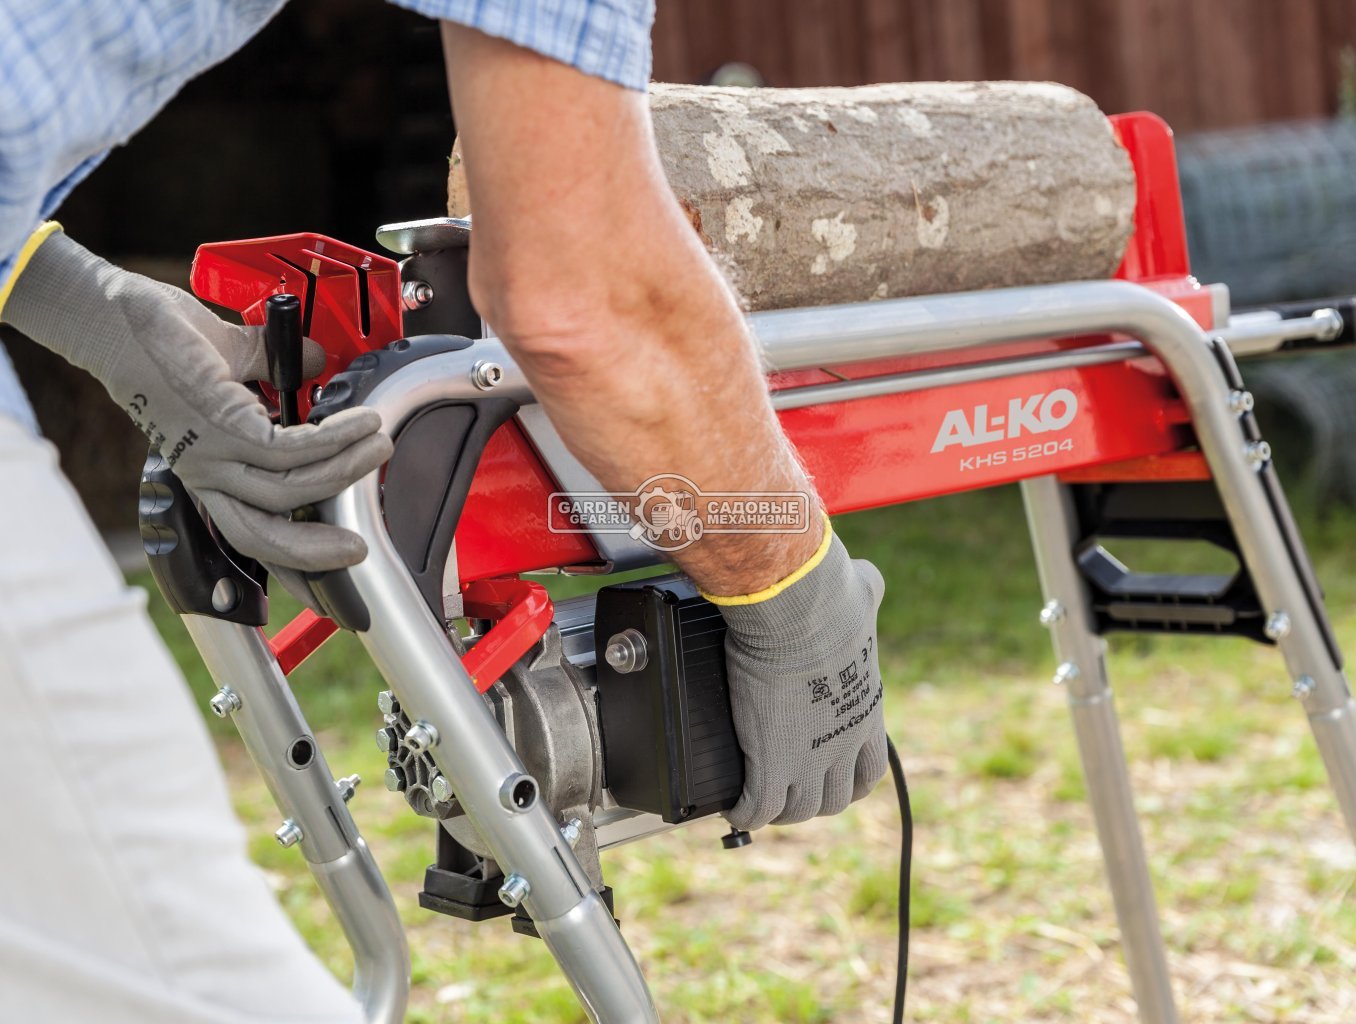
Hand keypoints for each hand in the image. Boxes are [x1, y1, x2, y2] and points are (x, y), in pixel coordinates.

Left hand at [3, 230, 391, 573]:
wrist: (116, 315)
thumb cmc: (158, 337)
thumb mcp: (228, 361)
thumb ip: (273, 365)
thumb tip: (316, 361)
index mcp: (209, 467)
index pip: (249, 530)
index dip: (290, 563)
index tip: (328, 577)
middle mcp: (207, 472)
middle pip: (261, 537)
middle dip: (315, 554)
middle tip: (358, 550)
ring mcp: (212, 455)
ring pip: (289, 492)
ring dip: (345, 471)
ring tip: (378, 445)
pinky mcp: (221, 429)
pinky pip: (292, 450)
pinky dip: (335, 440)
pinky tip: (359, 424)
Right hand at [718, 527, 886, 830]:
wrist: (798, 612)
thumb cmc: (828, 597)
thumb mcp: (861, 595)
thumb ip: (866, 594)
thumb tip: (864, 578)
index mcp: (866, 715)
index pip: (868, 772)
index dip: (849, 779)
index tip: (832, 774)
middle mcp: (844, 745)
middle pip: (834, 800)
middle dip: (812, 800)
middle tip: (788, 791)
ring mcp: (810, 760)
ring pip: (796, 811)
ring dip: (777, 811)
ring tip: (756, 802)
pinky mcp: (771, 763)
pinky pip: (757, 808)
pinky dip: (744, 812)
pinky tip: (731, 807)